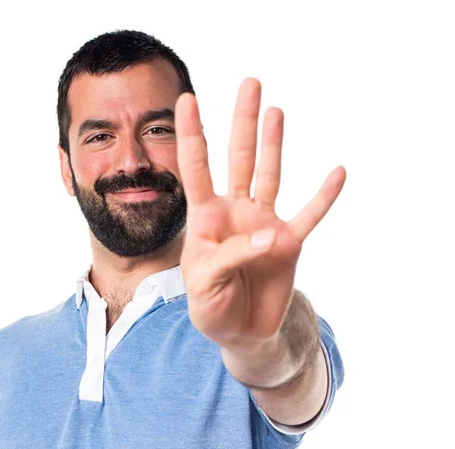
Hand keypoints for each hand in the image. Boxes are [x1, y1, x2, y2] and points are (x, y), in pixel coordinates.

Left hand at [175, 78, 345, 350]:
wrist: (239, 332)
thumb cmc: (211, 305)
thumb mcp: (204, 284)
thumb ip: (231, 255)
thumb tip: (270, 234)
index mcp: (205, 217)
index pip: (196, 168)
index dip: (191, 134)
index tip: (187, 99)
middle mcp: (235, 211)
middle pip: (239, 157)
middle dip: (242, 122)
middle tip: (250, 83)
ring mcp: (263, 224)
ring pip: (270, 174)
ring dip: (275, 143)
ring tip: (275, 110)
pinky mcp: (289, 243)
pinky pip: (310, 215)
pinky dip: (324, 196)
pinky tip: (338, 172)